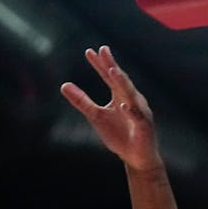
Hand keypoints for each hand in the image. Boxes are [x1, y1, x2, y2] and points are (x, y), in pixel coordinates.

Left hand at [60, 45, 162, 171]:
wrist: (136, 158)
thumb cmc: (119, 135)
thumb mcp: (95, 116)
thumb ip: (82, 101)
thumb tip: (64, 85)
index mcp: (121, 96)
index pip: (109, 77)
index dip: (100, 64)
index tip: (90, 51)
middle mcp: (132, 100)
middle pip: (120, 80)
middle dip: (112, 66)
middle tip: (104, 51)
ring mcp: (139, 112)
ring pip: (130, 95)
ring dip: (122, 83)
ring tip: (112, 71)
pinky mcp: (144, 127)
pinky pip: (137, 117)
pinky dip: (131, 111)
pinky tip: (123, 106)